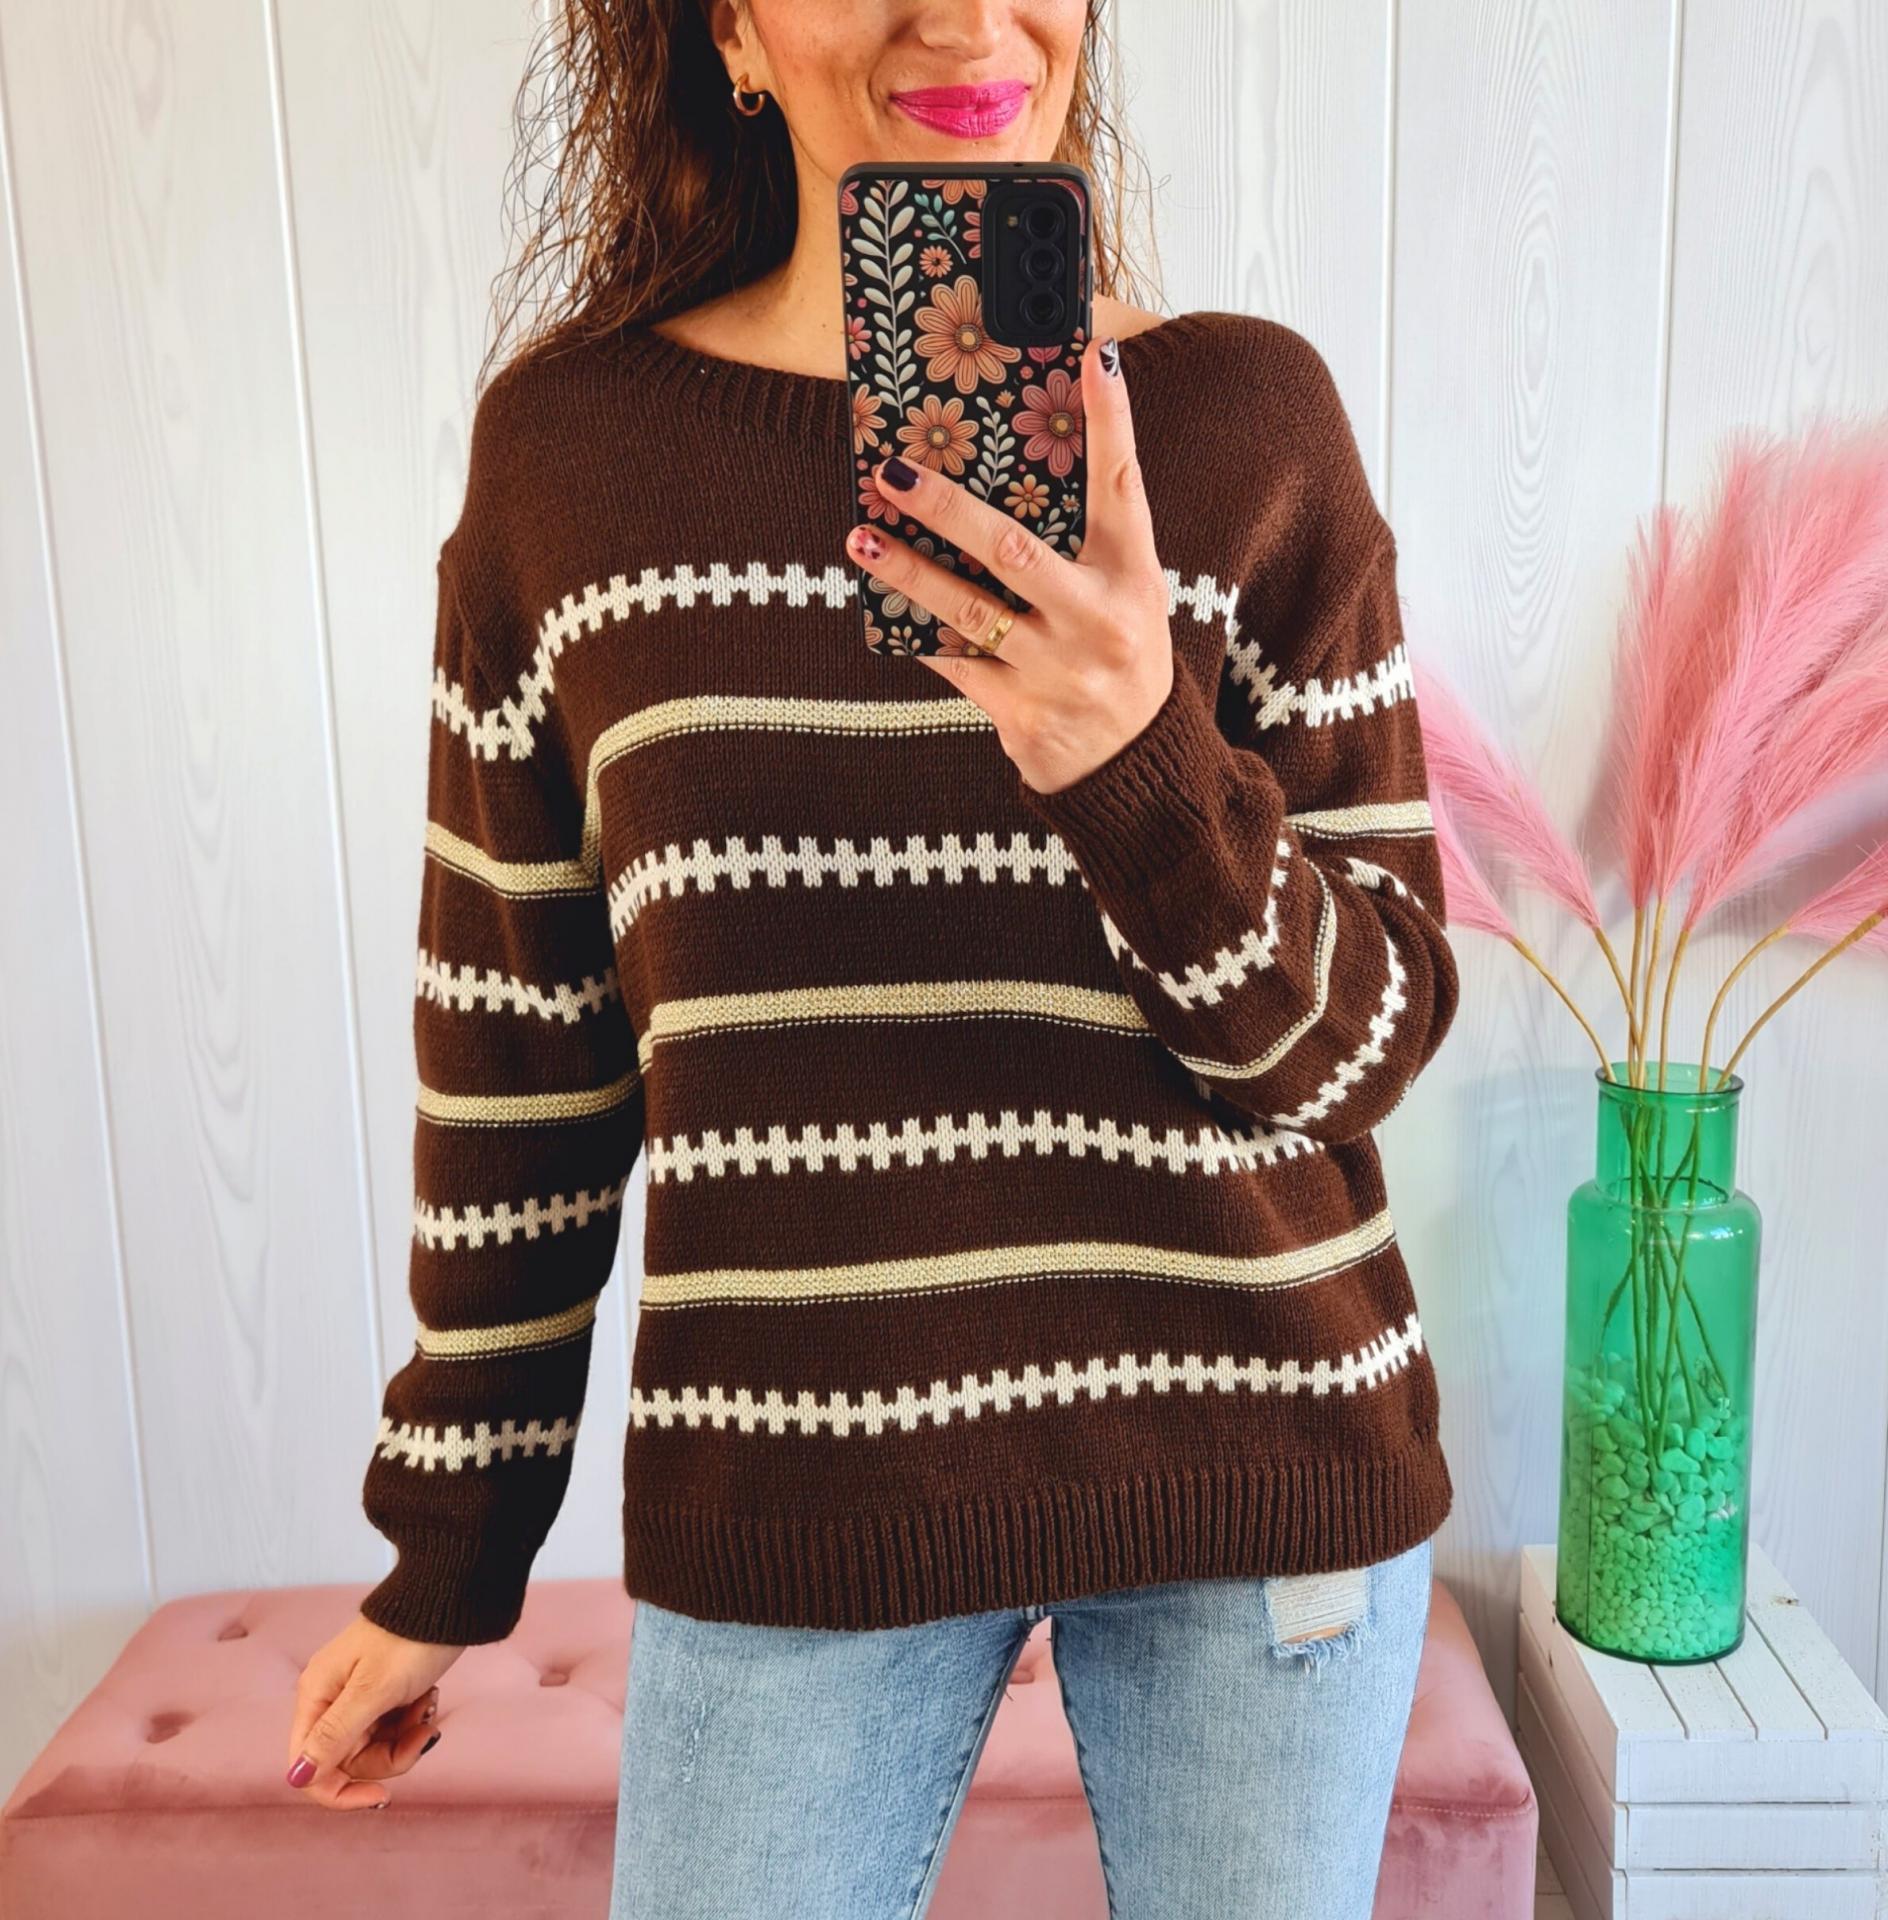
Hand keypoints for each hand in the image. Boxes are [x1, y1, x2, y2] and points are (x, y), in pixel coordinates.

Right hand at [285, 1613, 464, 1809]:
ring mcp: (358, 1695)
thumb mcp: (374, 1691)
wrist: (449, 1597)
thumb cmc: (410, 1637)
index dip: (341, 1793)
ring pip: (376, 1746)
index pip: (310, 1769)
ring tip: (429, 1705)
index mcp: (316, 1696)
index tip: (380, 1797)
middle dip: (391, 1755)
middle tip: (424, 1731)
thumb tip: (296, 1778)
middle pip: (350, 1761)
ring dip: (407, 1735)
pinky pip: (393, 1726)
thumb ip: (335, 1735)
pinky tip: (430, 1697)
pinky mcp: (384, 1691)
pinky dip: (414, 1719)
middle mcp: (331, 1698)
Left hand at [844, 334, 1174, 796]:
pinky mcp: (1020, 712)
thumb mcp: (1125, 592)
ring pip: (968, 611)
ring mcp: (1057, 669)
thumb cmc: (1117, 653)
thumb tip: (1005, 465)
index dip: (1111, 417)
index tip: (1092, 354)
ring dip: (909, 572)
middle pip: (1015, 549)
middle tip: (893, 471)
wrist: (1135, 766)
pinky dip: (917, 633)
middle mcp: (1097, 619)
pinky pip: (955, 663)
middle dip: (948, 509)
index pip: (1122, 482)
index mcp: (1133, 575)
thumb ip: (1085, 537)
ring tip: (862, 536)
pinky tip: (880, 607)